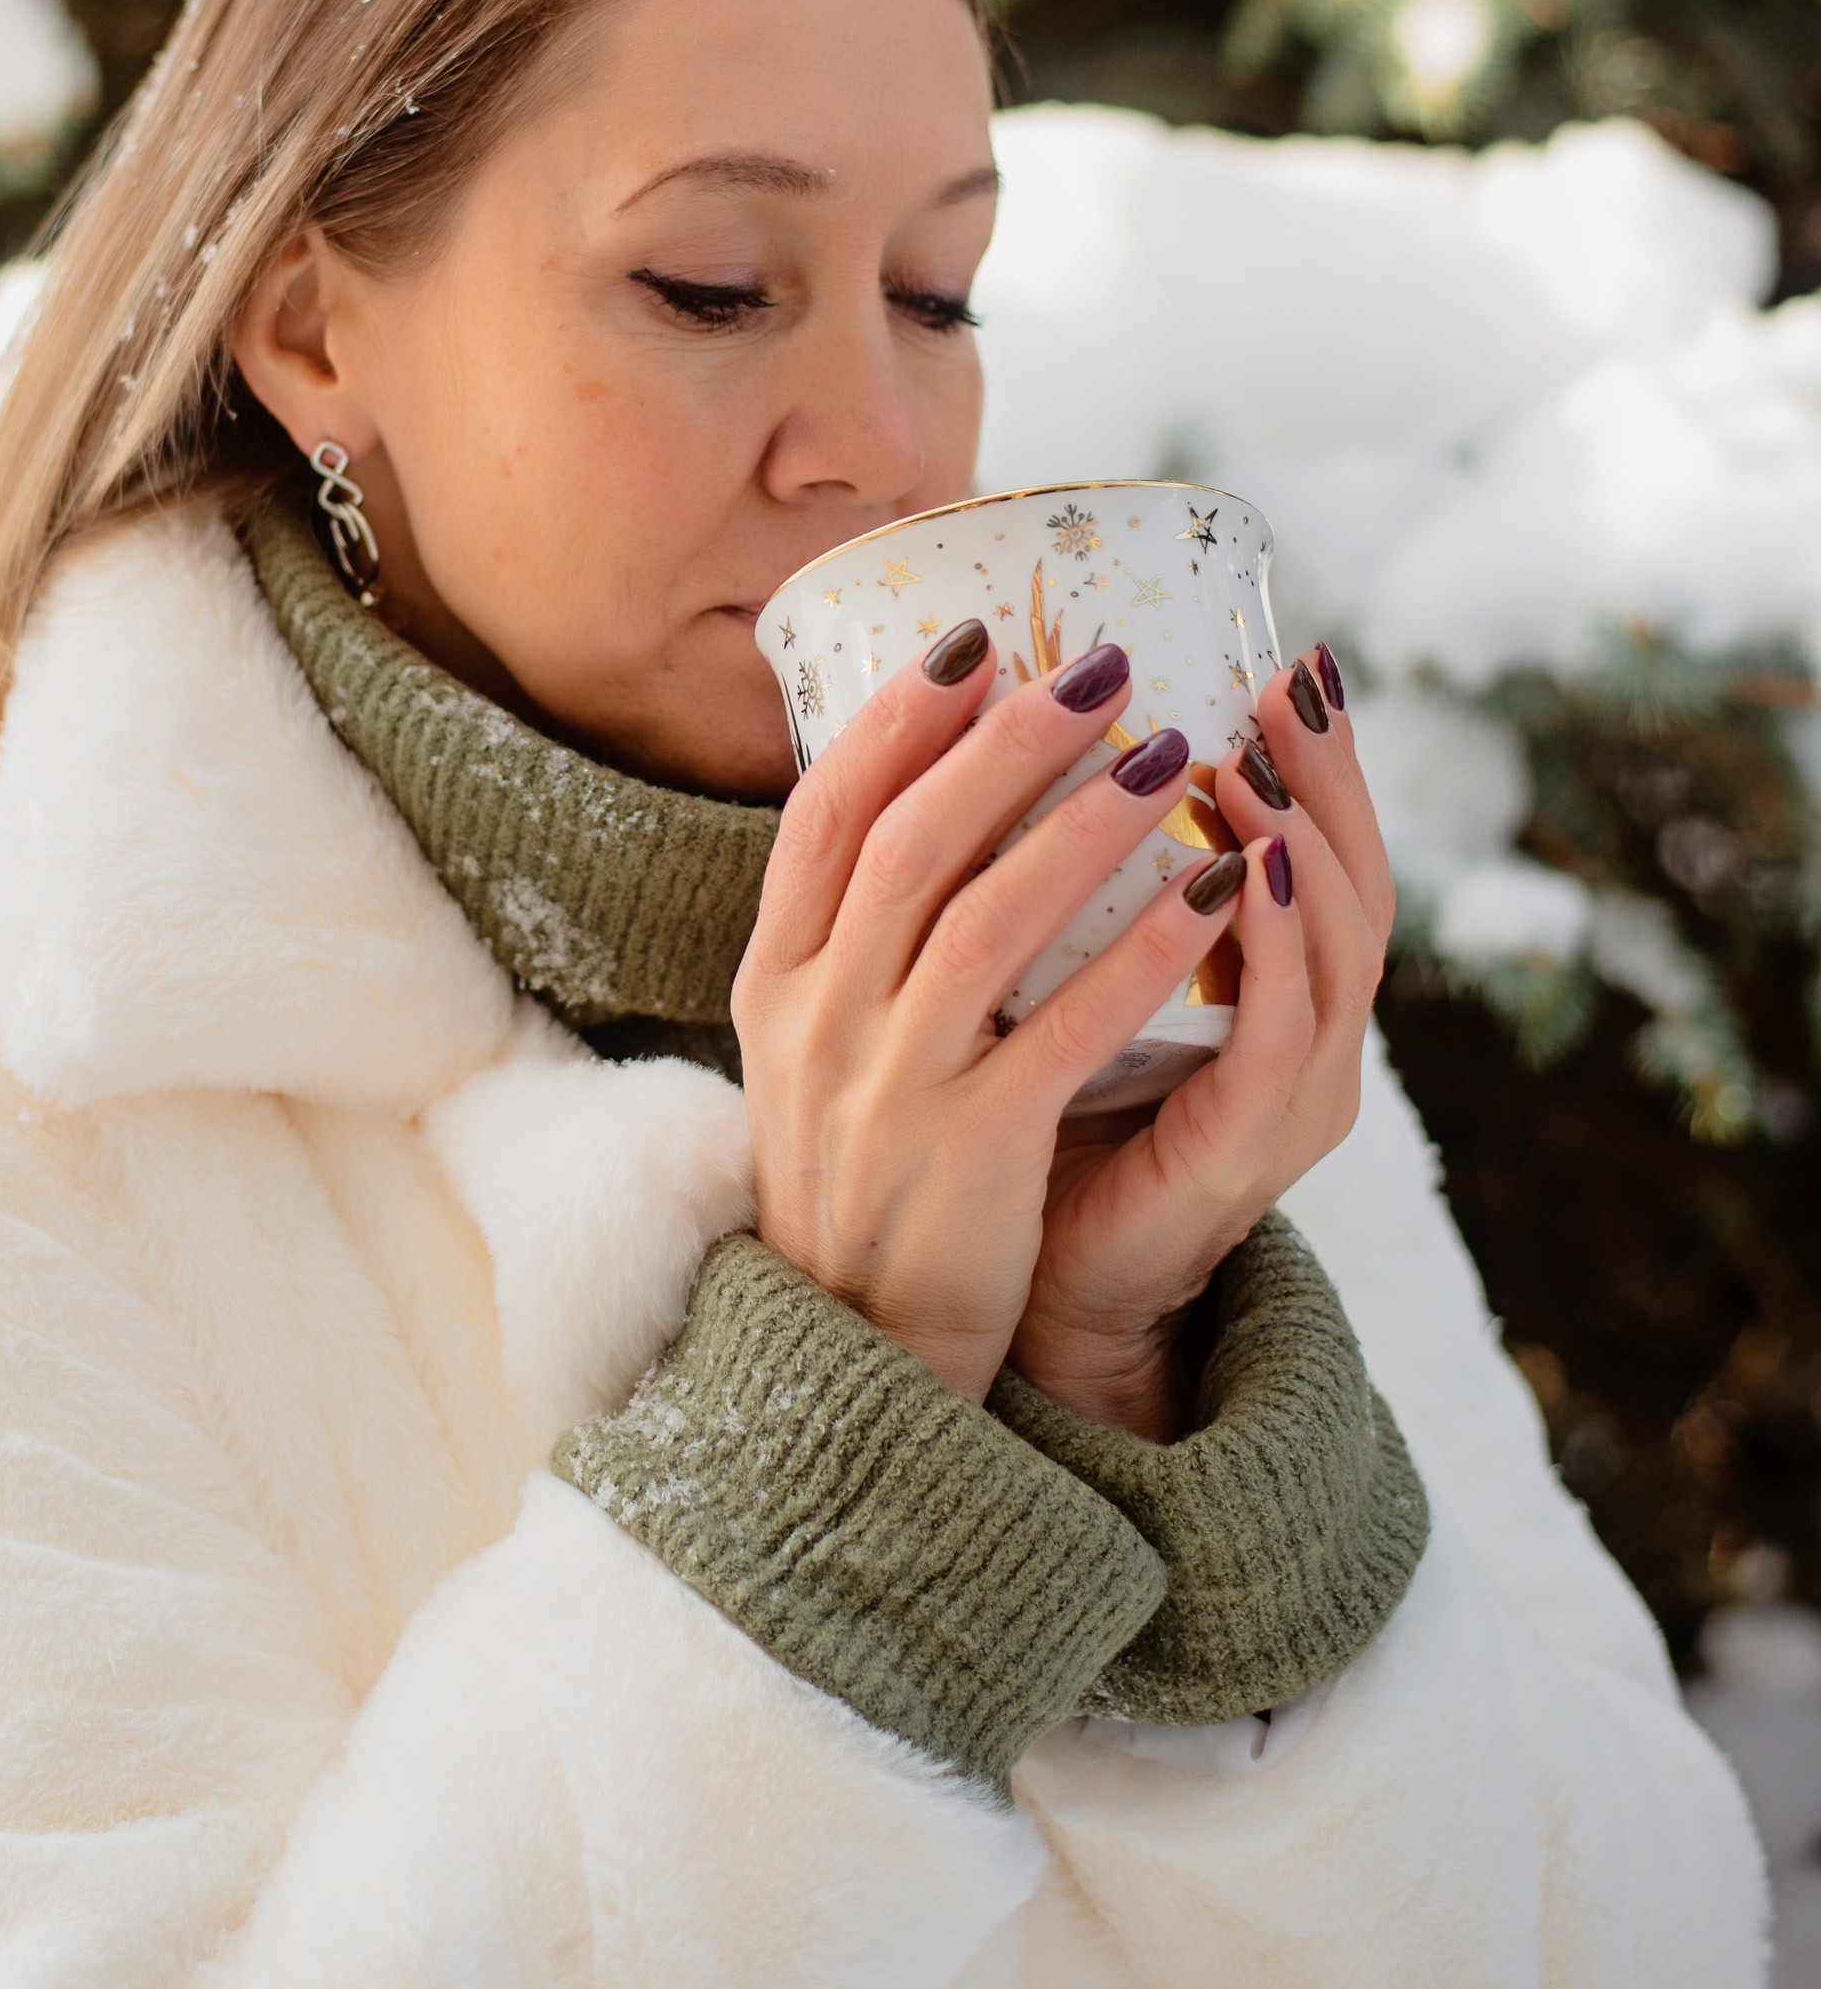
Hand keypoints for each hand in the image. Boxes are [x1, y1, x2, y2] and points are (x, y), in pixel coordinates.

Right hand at [732, 626, 1268, 1408]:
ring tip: (1171, 758)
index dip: (896, 721)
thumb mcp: (813, 1044)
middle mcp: (818, 1020)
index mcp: (776, 979)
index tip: (970, 642)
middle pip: (910, 845)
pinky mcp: (971, 1151)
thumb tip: (926, 791)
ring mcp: (888, 1087)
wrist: (854, 1346)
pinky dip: (1142, 952)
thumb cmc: (862, 1171)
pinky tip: (1212, 894)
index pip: (823, 817)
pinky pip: (1068, 1029)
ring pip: (986, 922)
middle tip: (1100, 667)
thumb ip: (854, 935)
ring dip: (1084, 828)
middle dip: (1008, 743)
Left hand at [1008, 654, 1395, 1439]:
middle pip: (1359, 886)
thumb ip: (1067, 883)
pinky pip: (1277, 1041)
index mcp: (1266, 992)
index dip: (1318, 762)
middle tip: (1289, 683)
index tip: (1287, 657)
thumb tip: (1002, 733)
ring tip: (1253, 759)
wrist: (1011, 1292)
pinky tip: (1246, 875)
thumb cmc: (1027, 1117)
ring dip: (1303, 845)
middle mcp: (1301, 1040)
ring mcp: (1286, 1102)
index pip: (1324, 854)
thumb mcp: (1055, 977)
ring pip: (1341, 953)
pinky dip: (1269, 950)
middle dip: (1331, 779)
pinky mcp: (1241, 1157)